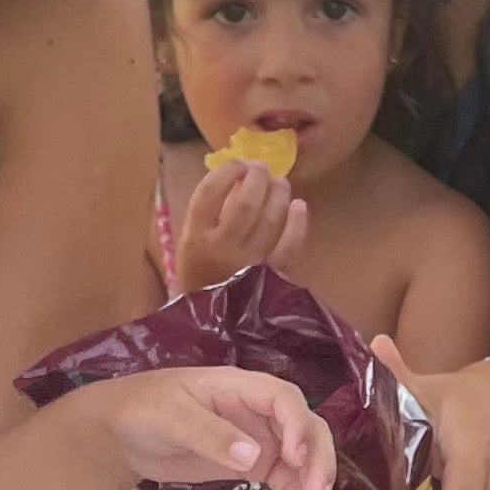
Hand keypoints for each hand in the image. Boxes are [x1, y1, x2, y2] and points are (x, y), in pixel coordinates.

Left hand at [90, 366, 337, 489]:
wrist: (121, 434)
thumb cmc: (141, 410)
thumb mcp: (169, 417)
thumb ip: (209, 435)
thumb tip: (254, 457)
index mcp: (241, 388)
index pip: (286, 400)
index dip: (299, 427)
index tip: (295, 458)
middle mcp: (260, 411)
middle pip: (308, 431)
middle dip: (318, 465)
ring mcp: (261, 438)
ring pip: (304, 461)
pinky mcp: (257, 464)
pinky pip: (287, 482)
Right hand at [172, 150, 307, 291]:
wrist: (209, 326)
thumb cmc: (199, 280)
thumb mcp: (190, 246)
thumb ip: (207, 216)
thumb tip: (238, 180)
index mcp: (194, 239)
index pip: (209, 192)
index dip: (227, 170)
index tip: (238, 163)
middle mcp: (221, 250)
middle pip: (245, 201)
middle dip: (258, 177)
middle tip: (263, 168)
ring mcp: (249, 265)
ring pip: (270, 218)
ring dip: (278, 193)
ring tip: (280, 182)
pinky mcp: (273, 279)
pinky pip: (291, 244)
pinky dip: (298, 222)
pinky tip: (299, 206)